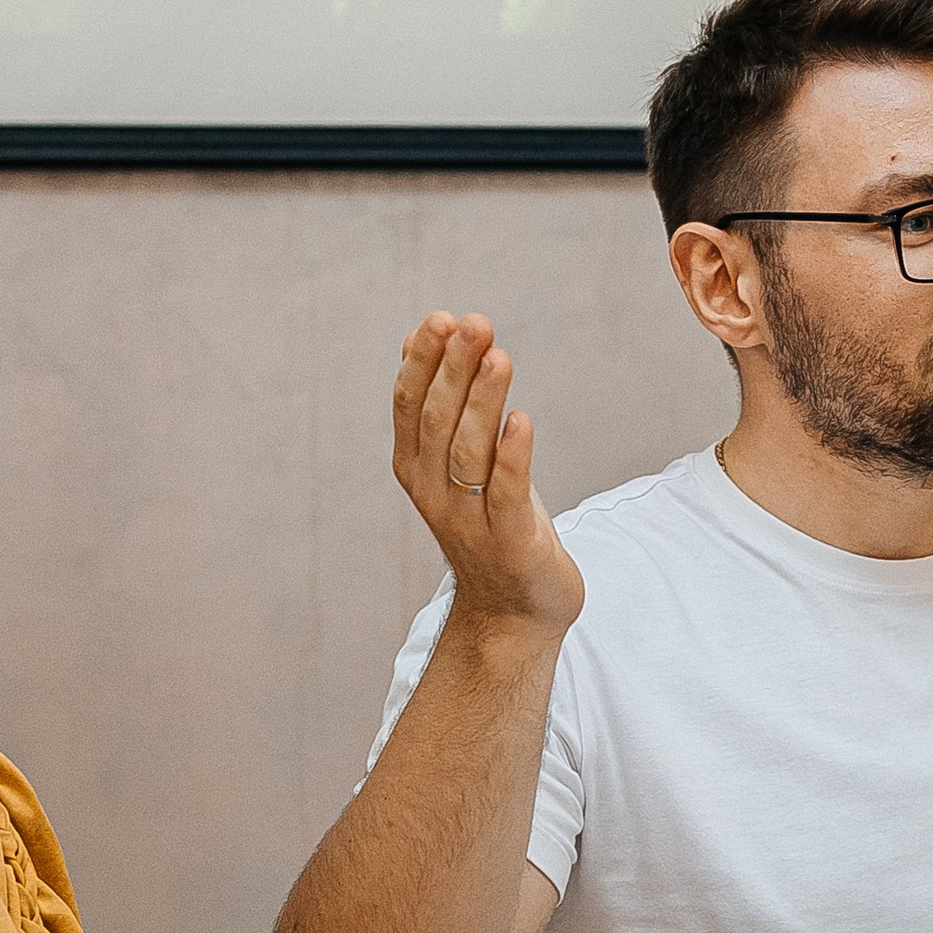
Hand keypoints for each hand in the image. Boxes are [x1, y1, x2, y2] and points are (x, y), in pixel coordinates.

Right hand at [390, 312, 583, 640]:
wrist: (511, 614)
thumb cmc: (488, 525)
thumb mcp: (457, 463)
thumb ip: (438, 405)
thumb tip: (418, 337)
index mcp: (416, 469)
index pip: (410, 406)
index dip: (422, 362)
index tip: (441, 319)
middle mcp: (434, 493)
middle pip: (438, 422)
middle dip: (454, 369)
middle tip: (474, 323)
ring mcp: (470, 521)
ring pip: (470, 453)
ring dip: (483, 402)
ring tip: (499, 357)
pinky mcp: (511, 544)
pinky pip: (506, 495)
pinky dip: (513, 457)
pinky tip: (522, 420)